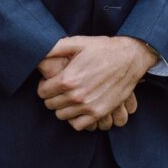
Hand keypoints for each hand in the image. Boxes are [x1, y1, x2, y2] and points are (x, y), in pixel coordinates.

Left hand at [37, 35, 155, 131]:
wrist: (130, 57)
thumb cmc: (102, 48)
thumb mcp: (77, 42)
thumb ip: (55, 48)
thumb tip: (37, 52)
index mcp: (68, 79)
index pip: (42, 92)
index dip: (44, 85)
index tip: (50, 81)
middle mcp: (77, 96)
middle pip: (51, 105)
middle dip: (52, 96)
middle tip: (59, 88)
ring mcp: (89, 107)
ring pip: (62, 116)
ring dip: (62, 107)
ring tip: (69, 96)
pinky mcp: (100, 113)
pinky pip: (78, 125)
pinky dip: (75, 118)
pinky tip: (78, 107)